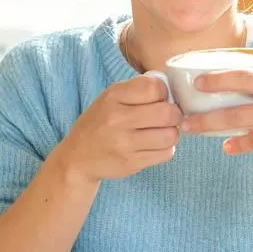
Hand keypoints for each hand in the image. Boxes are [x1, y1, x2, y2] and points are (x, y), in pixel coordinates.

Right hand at [55, 75, 181, 182]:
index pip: (154, 88)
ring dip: (172, 132)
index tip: (161, 98)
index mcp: (113, 97)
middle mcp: (117, 120)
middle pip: (167, 113)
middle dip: (175, 114)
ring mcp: (124, 144)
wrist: (77, 157)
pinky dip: (166, 148)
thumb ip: (138, 89)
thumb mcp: (111, 98)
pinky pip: (166, 154)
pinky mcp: (131, 163)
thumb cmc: (100, 122)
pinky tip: (156, 145)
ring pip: (170, 135)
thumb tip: (171, 89)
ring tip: (163, 131)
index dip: (164, 92)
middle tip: (170, 116)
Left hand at [181, 69, 252, 177]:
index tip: (197, 81)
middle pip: (239, 110)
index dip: (221, 78)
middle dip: (208, 114)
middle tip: (183, 116)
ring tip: (192, 130)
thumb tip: (231, 78)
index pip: (249, 77)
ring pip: (244, 132)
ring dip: (214, 132)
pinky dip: (241, 146)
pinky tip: (229, 146)